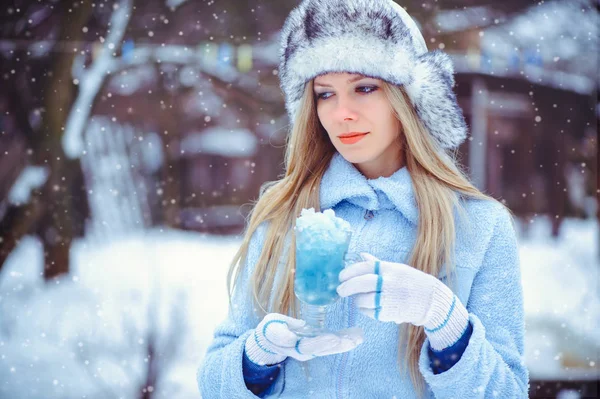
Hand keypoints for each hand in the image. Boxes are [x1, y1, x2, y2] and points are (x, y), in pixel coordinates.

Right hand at [244, 313, 363, 365]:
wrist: (269, 338)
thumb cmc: (270, 329)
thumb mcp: (271, 329)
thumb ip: (281, 334)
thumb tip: (294, 337)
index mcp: (294, 347)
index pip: (311, 346)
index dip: (323, 343)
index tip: (335, 338)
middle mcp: (306, 351)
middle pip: (325, 349)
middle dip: (341, 344)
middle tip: (355, 339)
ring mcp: (312, 348)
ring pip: (331, 347)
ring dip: (346, 341)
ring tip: (359, 336)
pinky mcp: (317, 343)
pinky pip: (332, 342)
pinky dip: (344, 337)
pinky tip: (356, 333)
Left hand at [336, 252, 468, 349]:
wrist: (432, 300)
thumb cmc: (411, 282)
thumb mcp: (396, 269)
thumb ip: (377, 264)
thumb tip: (360, 255)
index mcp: (390, 269)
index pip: (364, 267)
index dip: (349, 271)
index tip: (340, 276)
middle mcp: (389, 282)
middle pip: (362, 283)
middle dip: (347, 287)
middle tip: (340, 290)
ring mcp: (390, 298)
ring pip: (364, 300)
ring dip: (356, 300)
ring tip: (356, 299)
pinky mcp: (391, 313)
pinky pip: (370, 312)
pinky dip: (365, 310)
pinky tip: (366, 308)